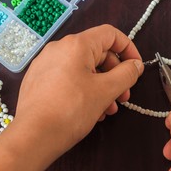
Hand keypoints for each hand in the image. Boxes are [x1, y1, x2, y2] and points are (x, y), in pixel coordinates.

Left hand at [15, 24, 143, 158]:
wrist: (33, 136)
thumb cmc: (72, 109)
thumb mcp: (106, 91)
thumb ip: (126, 74)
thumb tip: (136, 65)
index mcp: (76, 45)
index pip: (110, 34)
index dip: (129, 49)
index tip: (136, 69)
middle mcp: (59, 48)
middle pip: (98, 54)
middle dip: (116, 75)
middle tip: (124, 97)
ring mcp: (46, 64)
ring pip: (84, 69)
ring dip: (102, 87)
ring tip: (108, 110)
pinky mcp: (39, 80)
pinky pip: (69, 79)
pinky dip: (85, 90)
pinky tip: (90, 111)